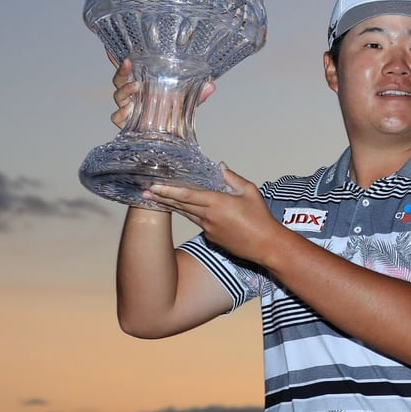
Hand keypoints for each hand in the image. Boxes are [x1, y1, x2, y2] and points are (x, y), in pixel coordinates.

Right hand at [109, 54, 216, 128]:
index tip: (117, 47)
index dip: (120, 58)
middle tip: (129, 62)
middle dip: (121, 70)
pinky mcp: (127, 124)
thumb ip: (197, 93)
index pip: (129, 69)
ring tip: (136, 86)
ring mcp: (128, 109)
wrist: (171, 138)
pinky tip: (130, 109)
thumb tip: (212, 85)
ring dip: (125, 89)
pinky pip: (116, 117)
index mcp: (143, 84)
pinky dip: (121, 113)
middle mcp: (133, 95)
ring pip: (118, 96)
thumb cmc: (175, 113)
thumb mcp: (187, 100)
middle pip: (119, 79)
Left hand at [141, 164, 280, 262]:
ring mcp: (209, 229)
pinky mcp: (211, 237)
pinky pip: (197, 222)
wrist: (266, 245)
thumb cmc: (261, 218)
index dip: (169, 190)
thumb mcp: (249, 192)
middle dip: (162, 198)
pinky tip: (181, 209)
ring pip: (186, 214)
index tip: (154, 187)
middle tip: (144, 192)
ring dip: (171, 206)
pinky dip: (187, 214)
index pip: (188, 195)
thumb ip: (232, 178)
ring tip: (155, 199)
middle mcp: (209, 217)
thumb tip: (221, 166)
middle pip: (181, 205)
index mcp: (218, 203)